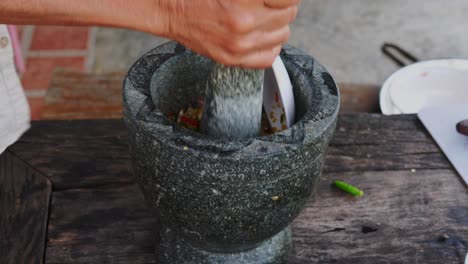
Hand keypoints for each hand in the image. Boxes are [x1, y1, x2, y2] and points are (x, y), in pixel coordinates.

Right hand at [151, 0, 299, 67]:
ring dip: (277, 24)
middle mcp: (243, 25)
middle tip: (267, 2)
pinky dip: (270, 45)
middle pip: (289, 14)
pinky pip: (271, 57)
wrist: (170, 11)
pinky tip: (260, 34)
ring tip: (262, 16)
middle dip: (282, 5)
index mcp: (242, 3)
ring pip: (284, 34)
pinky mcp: (234, 60)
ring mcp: (239, 47)